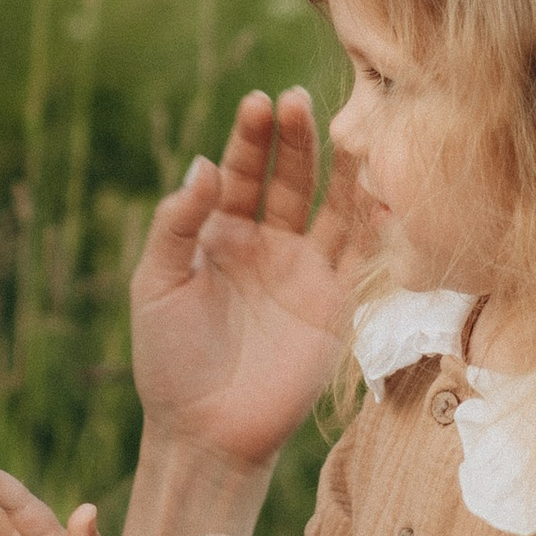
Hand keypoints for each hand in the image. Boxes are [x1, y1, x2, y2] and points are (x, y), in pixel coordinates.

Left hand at [131, 89, 371, 470]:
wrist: (206, 433)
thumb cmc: (169, 362)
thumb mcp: (155, 285)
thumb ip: (175, 224)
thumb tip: (203, 163)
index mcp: (218, 234)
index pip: (239, 172)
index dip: (250, 138)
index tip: (257, 103)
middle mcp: (265, 244)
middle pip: (287, 178)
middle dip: (294, 139)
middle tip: (299, 102)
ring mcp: (303, 270)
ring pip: (329, 205)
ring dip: (338, 168)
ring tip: (347, 128)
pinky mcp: (334, 301)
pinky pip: (359, 251)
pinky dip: (373, 218)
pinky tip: (380, 183)